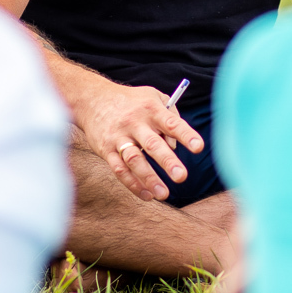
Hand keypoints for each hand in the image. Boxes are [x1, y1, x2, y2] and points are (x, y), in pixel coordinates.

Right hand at [73, 81, 203, 201]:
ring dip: (149, 178)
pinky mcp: (106, 150)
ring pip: (135, 160)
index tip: (198, 147)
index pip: (171, 122)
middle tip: (182, 177)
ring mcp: (119, 137)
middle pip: (152, 144)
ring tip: (164, 194)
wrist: (92, 100)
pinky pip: (119, 169)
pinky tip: (147, 195)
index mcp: (150, 109)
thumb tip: (175, 146)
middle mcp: (134, 123)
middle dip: (167, 161)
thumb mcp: (153, 97)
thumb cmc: (132, 101)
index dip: (185, 135)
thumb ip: (170, 117)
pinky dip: (133, 184)